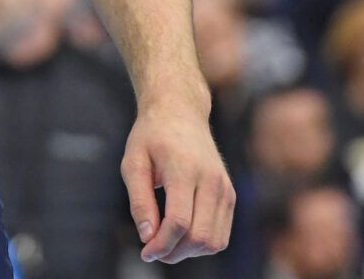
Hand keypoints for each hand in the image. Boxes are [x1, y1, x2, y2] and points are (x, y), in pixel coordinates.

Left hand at [121, 101, 234, 263]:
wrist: (180, 112)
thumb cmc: (151, 137)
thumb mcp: (133, 162)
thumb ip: (139, 200)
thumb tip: (147, 236)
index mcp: (184, 169)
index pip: (179, 221)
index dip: (161, 244)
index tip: (145, 251)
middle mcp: (211, 180)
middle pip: (199, 236)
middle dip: (174, 252)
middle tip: (152, 250)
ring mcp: (225, 189)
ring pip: (214, 241)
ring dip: (189, 252)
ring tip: (165, 242)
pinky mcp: (230, 195)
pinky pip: (221, 235)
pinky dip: (202, 244)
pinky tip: (181, 235)